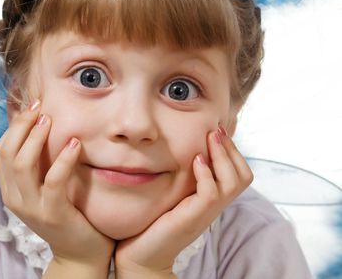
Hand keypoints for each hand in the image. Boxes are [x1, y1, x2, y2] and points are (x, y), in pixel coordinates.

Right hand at [0, 100, 114, 272]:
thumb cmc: (66, 212)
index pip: (0, 151)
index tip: (31, 106)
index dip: (14, 126)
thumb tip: (40, 126)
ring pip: (22, 165)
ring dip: (35, 138)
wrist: (79, 252)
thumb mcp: (44, 187)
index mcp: (10, 190)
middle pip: (7, 153)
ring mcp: (31, 207)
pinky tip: (74, 144)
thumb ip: (38, 164)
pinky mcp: (53, 213)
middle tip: (39, 107)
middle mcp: (15, 198)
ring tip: (50, 120)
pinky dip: (63, 159)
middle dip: (21, 126)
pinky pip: (53, 181)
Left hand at [114, 128, 252, 277]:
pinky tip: (196, 160)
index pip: (239, 173)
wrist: (142, 255)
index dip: (232, 151)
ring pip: (233, 182)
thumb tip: (185, 150)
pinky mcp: (192, 218)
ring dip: (223, 156)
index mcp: (212, 199)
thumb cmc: (154, 223)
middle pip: (243, 175)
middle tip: (216, 130)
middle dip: (232, 149)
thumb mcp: (174, 193)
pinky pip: (211, 193)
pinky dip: (207, 174)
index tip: (217, 130)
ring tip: (210, 139)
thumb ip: (183, 177)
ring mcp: (205, 213)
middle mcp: (213, 206)